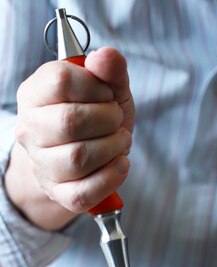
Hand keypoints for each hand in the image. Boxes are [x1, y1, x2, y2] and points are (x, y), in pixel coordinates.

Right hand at [5, 47, 133, 229]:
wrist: (88, 157)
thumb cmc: (96, 117)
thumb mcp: (108, 88)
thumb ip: (111, 69)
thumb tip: (105, 58)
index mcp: (35, 94)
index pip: (60, 81)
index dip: (95, 86)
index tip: (107, 94)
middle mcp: (30, 129)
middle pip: (70, 121)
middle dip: (108, 119)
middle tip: (117, 120)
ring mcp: (41, 164)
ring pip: (77, 158)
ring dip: (112, 148)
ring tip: (120, 142)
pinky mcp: (58, 193)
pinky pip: (83, 192)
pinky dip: (111, 178)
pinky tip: (120, 164)